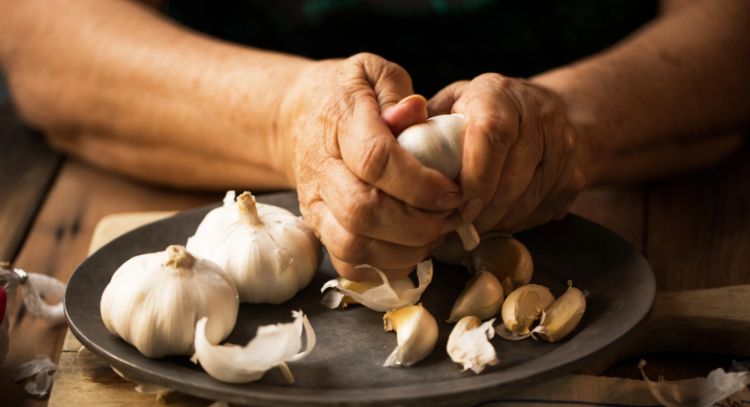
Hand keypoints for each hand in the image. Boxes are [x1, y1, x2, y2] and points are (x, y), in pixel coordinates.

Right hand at [278, 53, 462, 280]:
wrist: (301, 117)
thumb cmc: (350, 94)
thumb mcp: (374, 74)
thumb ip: (398, 92)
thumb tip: (417, 112)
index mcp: (338, 123)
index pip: (375, 160)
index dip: (419, 183)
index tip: (453, 191)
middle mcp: (320, 169)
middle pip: (363, 211)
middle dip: (417, 224)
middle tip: (451, 217)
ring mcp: (314, 203)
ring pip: (353, 244)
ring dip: (404, 249)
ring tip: (435, 234)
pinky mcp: (318, 227)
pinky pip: (347, 262)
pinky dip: (384, 266)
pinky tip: (411, 248)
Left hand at [429, 73, 589, 232]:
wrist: (550, 114)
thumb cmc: (480, 114)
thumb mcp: (451, 105)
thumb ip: (420, 123)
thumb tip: (386, 137)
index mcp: (498, 94)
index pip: (492, 134)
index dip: (475, 175)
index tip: (458, 205)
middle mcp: (537, 115)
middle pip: (511, 177)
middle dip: (480, 211)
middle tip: (454, 228)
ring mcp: (562, 147)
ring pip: (527, 201)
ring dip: (494, 222)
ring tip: (469, 229)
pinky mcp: (573, 176)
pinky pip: (540, 212)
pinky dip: (513, 224)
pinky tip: (493, 222)